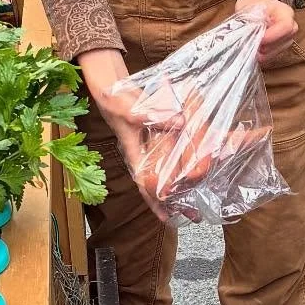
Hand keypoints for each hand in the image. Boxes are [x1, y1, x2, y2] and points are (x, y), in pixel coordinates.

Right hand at [77, 48, 177, 223]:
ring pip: (165, 167)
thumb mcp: (130, 107)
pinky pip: (170, 149)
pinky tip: (194, 162)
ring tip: (196, 197)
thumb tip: (180, 122)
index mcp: (133, 152)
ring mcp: (148, 143)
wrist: (108, 86)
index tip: (166, 218)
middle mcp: (142, 152)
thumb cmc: (113, 99)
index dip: (154, 202)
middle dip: (173, 198)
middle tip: (193, 213)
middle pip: (157, 181)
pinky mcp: (155, 132)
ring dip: (179, 182)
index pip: (144, 182)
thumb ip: (151, 115)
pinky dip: (181, 158)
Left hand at [235, 0, 296, 58]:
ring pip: (279, 51)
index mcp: (285, 12)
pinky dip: (263, 55)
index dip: (272, 36)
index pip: (286, 27)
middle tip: (252, 43)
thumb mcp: (251, 8)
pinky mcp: (282, 46)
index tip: (259, 39)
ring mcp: (288, 37)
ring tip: (251, 46)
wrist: (256, 3)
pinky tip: (255, 50)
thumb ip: (253, 22)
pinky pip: (274, 55)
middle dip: (266, 46)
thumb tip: (249, 36)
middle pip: (284, 42)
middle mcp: (291, 26)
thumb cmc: (254, 3)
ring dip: (264, 52)